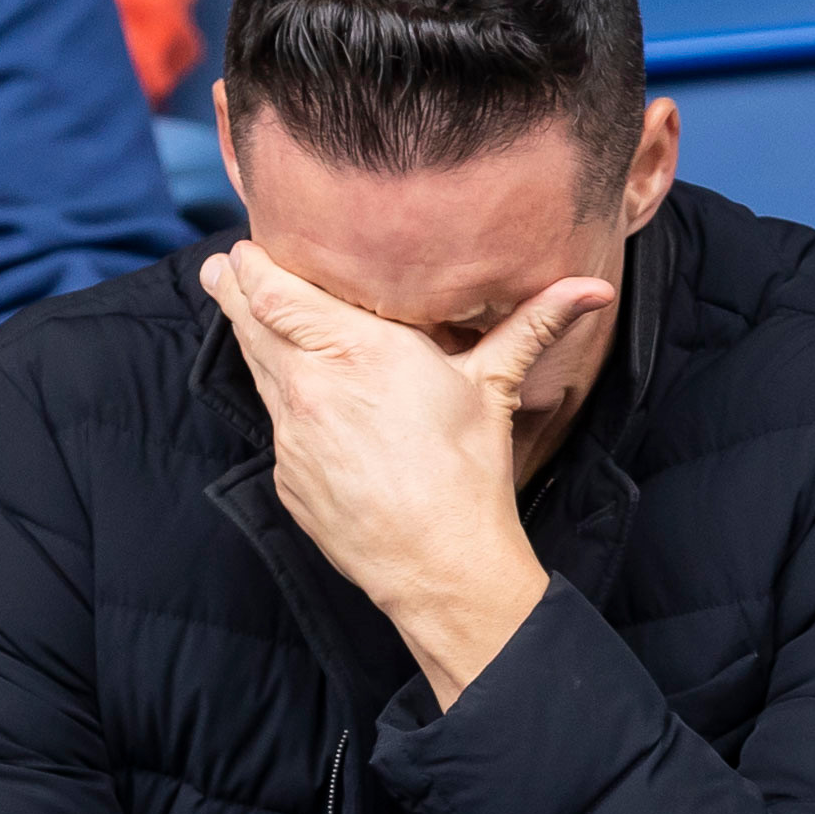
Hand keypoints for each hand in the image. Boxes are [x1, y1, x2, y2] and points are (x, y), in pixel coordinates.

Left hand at [201, 242, 613, 707]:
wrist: (439, 566)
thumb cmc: (469, 473)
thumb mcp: (494, 387)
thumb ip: (534, 324)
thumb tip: (594, 289)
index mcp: (358, 351)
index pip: (278, 296)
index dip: (254, 268)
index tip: (247, 248)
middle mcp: (312, 386)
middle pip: (250, 324)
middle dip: (233, 290)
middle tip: (221, 266)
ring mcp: (292, 435)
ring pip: (256, 371)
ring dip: (246, 337)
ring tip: (233, 303)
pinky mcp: (287, 477)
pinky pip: (277, 425)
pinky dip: (278, 400)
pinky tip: (291, 391)